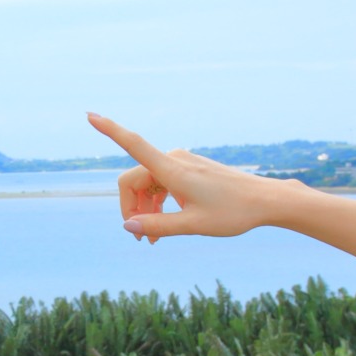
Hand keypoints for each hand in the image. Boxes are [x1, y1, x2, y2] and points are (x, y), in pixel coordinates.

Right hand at [89, 113, 292, 241]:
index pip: (134, 144)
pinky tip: (164, 224)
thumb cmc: (233, 213)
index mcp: (173, 170)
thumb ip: (157, 226)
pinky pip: (162, 183)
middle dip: (132, 208)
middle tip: (141, 240)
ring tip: (152, 239)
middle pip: (134, 180)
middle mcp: (174, 160)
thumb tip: (127, 225)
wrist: (266, 200)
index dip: (110, 131)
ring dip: (145, 209)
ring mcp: (182, 163)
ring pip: (147, 183)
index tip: (89, 115)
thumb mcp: (193, 225)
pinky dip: (157, 203)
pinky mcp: (190, 169)